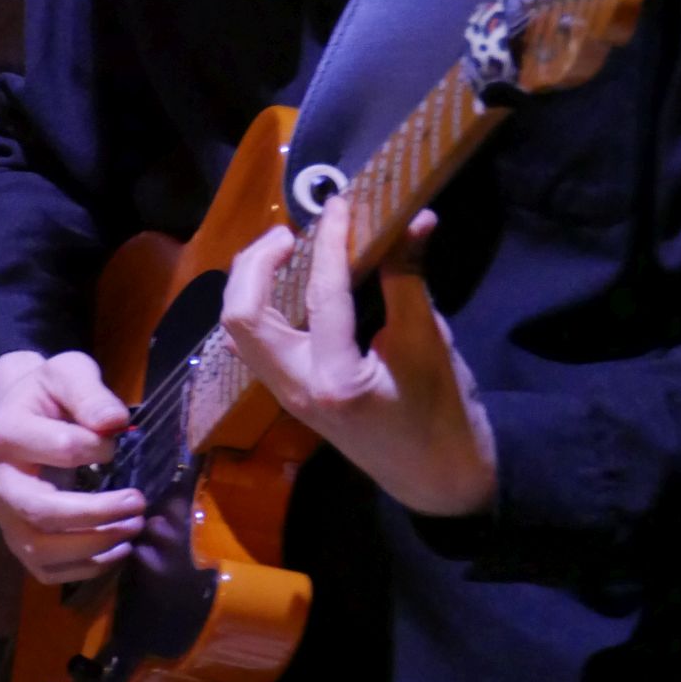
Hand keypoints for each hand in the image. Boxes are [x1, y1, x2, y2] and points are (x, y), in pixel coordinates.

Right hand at [0, 350, 145, 582]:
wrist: (16, 417)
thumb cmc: (47, 397)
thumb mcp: (67, 374)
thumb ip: (89, 393)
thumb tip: (114, 423)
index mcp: (3, 433)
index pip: (61, 447)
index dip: (99, 447)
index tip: (119, 441)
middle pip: (41, 510)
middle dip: (97, 513)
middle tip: (138, 504)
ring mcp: (2, 515)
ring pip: (40, 548)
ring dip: (93, 546)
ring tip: (132, 529)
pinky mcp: (16, 540)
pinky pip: (45, 570)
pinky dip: (84, 568)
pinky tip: (116, 550)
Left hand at [219, 197, 496, 515]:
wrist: (437, 476)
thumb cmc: (442, 413)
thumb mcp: (430, 343)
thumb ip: (410, 278)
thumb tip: (413, 217)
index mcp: (336, 379)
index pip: (322, 295)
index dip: (331, 242)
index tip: (341, 205)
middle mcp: (297, 388)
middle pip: (242, 317)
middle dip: (256, 264)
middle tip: (291, 234)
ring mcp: (287, 394)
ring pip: (239, 332)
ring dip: (250, 284)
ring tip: (285, 252)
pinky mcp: (289, 392)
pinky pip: (254, 344)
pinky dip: (260, 306)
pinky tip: (289, 285)